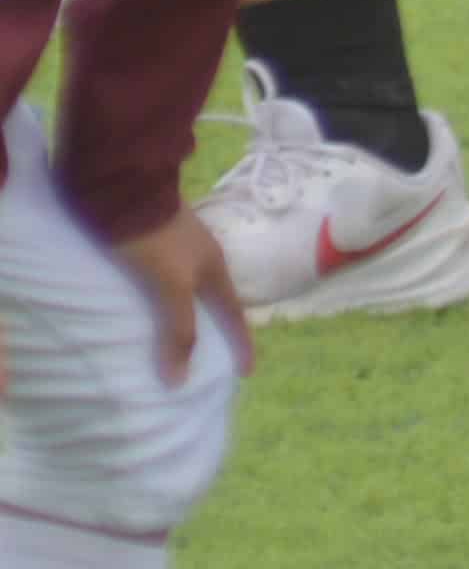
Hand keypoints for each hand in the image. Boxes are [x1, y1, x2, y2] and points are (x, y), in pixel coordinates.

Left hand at [108, 210, 250, 386]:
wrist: (123, 187)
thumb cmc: (153, 237)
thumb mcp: (170, 285)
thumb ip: (177, 329)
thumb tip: (179, 381)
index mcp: (214, 268)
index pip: (232, 314)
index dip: (240, 343)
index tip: (245, 372)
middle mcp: (203, 256)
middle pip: (213, 298)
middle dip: (215, 326)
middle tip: (210, 353)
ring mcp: (180, 243)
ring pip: (189, 285)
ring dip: (186, 309)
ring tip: (175, 328)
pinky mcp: (154, 235)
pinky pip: (165, 275)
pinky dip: (163, 294)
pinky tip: (147, 298)